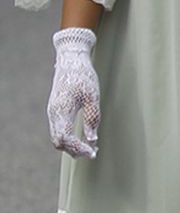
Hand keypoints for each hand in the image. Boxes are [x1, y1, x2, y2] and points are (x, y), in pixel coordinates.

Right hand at [49, 27, 98, 158]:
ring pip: (57, 138)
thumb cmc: (84, 76)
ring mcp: (52, 112)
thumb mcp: (92, 96)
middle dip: (75, 150)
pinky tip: (84, 139)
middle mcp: (53, 113)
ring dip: (72, 146)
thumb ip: (92, 118)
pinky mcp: (55, 111)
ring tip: (91, 147)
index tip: (94, 152)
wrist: (71, 61)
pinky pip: (59, 131)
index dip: (78, 148)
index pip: (65, 138)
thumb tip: (93, 139)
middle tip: (94, 152)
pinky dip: (69, 139)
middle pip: (58, 142)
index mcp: (61, 109)